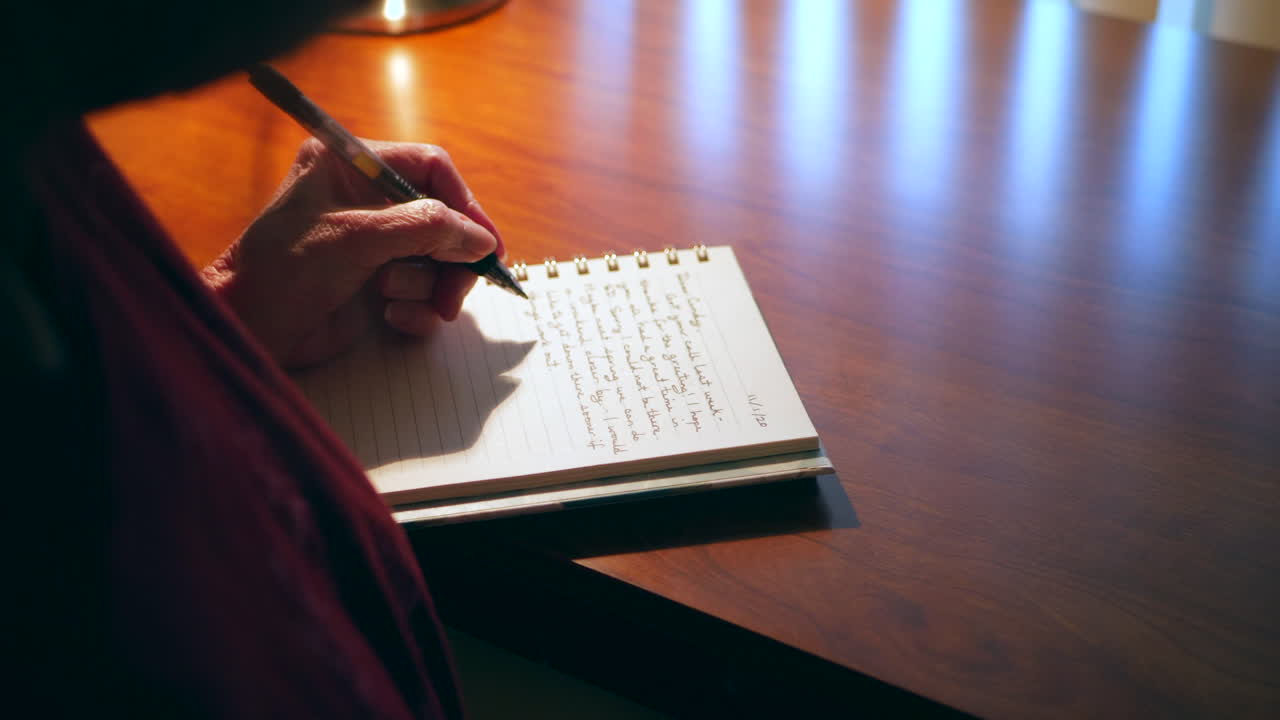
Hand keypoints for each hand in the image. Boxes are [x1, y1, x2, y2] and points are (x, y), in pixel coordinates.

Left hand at [202, 138, 502, 368]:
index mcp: (352, 165)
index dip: (464, 203)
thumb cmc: (284, 270)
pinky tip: (390, 318)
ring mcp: (373, 243)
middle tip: (455, 290)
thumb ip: (425, 228)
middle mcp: (366, 199)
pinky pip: (423, 292)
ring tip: (395, 300)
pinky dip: (416, 310)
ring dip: (428, 285)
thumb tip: (480, 238)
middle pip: (443, 219)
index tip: (485, 242)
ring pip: (438, 260)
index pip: (430, 168)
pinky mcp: (376, 284)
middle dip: (451, 257)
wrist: (248, 330)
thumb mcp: (357, 238)